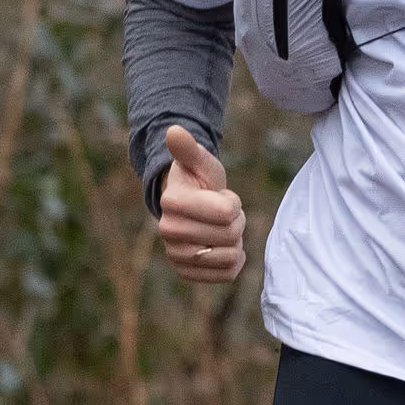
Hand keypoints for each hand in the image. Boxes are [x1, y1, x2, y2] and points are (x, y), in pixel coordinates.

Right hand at [154, 125, 247, 283]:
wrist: (190, 207)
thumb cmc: (199, 181)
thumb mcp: (200, 162)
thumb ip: (189, 149)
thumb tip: (174, 130)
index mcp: (171, 202)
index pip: (226, 212)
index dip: (232, 203)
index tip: (219, 196)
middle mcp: (168, 231)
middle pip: (230, 235)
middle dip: (235, 221)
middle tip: (222, 213)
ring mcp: (175, 255)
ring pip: (230, 256)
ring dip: (235, 242)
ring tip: (221, 229)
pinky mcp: (186, 273)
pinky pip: (227, 274)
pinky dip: (233, 261)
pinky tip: (222, 247)